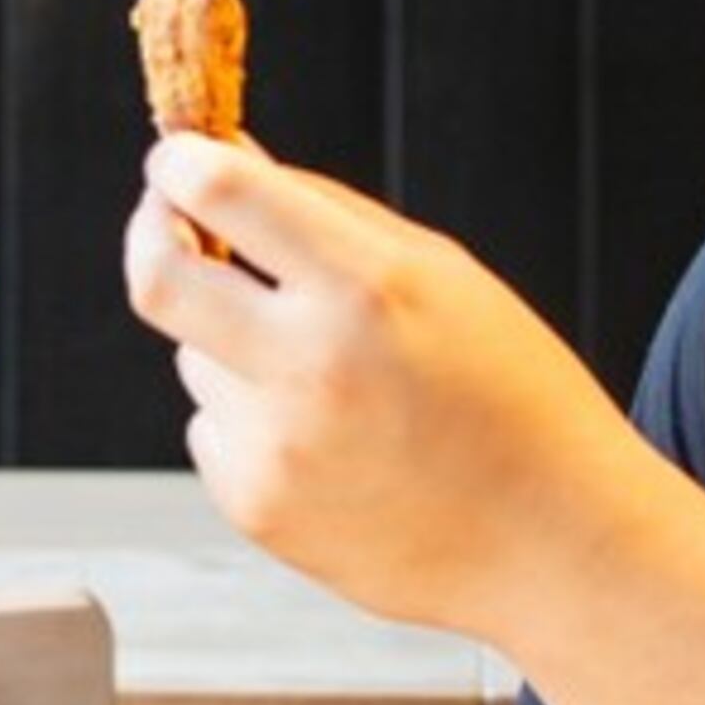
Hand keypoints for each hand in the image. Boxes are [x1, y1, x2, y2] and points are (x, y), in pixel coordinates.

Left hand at [127, 136, 606, 633]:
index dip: (180, 162)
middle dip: (149, 233)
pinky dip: (251, 419)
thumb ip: (327, 215)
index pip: (221, 193)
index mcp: (370, 287)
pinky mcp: (256, 505)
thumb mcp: (444, 277)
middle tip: (167, 221)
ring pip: (195, 356)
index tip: (177, 160)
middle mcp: (311, 364)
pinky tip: (334, 443)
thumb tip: (224, 160)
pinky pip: (212, 428)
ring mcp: (276, 444)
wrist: (554, 544)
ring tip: (333, 380)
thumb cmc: (512, 397)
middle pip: (156, 275)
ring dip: (232, 344)